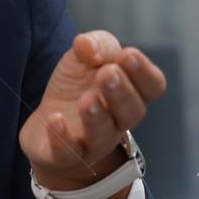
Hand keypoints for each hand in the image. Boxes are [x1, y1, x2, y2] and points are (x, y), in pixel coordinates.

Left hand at [20, 31, 166, 198]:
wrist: (46, 126)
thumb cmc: (75, 88)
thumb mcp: (83, 59)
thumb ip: (93, 46)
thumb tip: (85, 43)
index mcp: (129, 93)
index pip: (152, 87)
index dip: (144, 72)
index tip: (127, 55)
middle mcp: (116, 121)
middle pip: (131, 112)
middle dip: (121, 92)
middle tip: (107, 73)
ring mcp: (91, 141)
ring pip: (102, 135)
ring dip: (96, 117)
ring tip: (87, 100)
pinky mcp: (62, 155)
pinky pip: (66, 152)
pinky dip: (61, 138)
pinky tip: (55, 119)